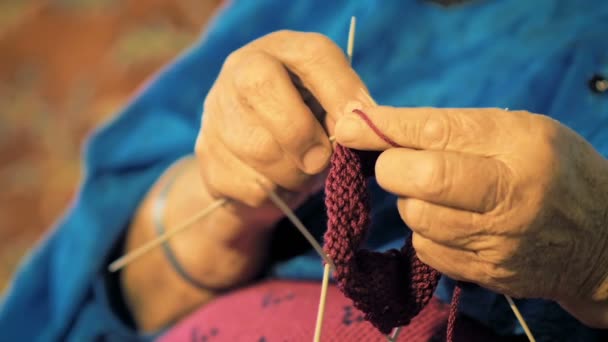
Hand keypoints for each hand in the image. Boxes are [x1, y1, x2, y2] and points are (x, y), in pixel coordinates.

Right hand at [196, 30, 371, 227]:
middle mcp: (240, 68)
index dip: (339, 92)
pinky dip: (273, 194)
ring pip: (256, 145)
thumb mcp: (331, 107)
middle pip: (261, 87)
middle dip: (301, 133)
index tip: (355, 126)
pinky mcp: (206, 154)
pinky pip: (247, 182)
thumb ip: (349, 108)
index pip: (311, 55)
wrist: (259, 164)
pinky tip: (278, 184)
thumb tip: (362, 121)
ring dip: (293, 173)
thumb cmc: (308, 126)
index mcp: (282, 49)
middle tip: (322, 161)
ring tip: (304, 173)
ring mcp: (216, 110)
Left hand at [334, 106, 607, 326]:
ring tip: (437, 194)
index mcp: (521, 146)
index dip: (385, 128)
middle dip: (393, 168)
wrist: (599, 240)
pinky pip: (427, 249)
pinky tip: (450, 222)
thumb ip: (455, 128)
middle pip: (421, 179)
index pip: (438, 132)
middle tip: (399, 164)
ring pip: (417, 217)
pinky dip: (426, 232)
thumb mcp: (520, 131)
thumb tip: (379, 126)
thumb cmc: (554, 170)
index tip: (348, 124)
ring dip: (412, 202)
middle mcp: (510, 195)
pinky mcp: (486, 273)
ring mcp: (498, 241)